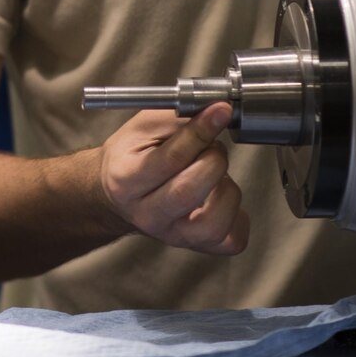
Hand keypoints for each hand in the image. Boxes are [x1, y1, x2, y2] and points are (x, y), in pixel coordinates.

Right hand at [97, 103, 249, 254]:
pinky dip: (237, 214)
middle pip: (189, 192)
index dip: (201, 131)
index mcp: (126, 180)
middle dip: (213, 159)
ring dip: (226, 189)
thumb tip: (217, 111)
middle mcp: (147, 215)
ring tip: (214, 174)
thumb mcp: (143, 126)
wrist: (118, 192)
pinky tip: (221, 196)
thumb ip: (178, 117)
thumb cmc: (132, 156)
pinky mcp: (197, 245)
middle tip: (212, 145)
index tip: (221, 111)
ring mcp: (173, 236)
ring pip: (215, 222)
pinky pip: (232, 240)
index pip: (170, 159)